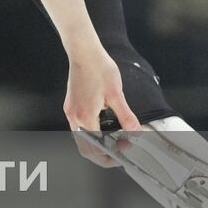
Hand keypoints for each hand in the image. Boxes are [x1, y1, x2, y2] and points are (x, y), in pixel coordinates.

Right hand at [65, 47, 139, 167]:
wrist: (83, 52)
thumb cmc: (98, 68)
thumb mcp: (116, 94)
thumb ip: (126, 117)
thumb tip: (136, 132)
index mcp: (85, 116)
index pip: (97, 146)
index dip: (112, 153)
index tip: (124, 152)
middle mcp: (74, 116)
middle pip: (85, 148)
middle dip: (101, 155)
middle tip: (118, 154)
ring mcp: (71, 111)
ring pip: (80, 139)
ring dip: (95, 145)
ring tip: (112, 143)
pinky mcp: (71, 105)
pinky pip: (78, 128)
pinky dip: (90, 134)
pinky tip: (103, 128)